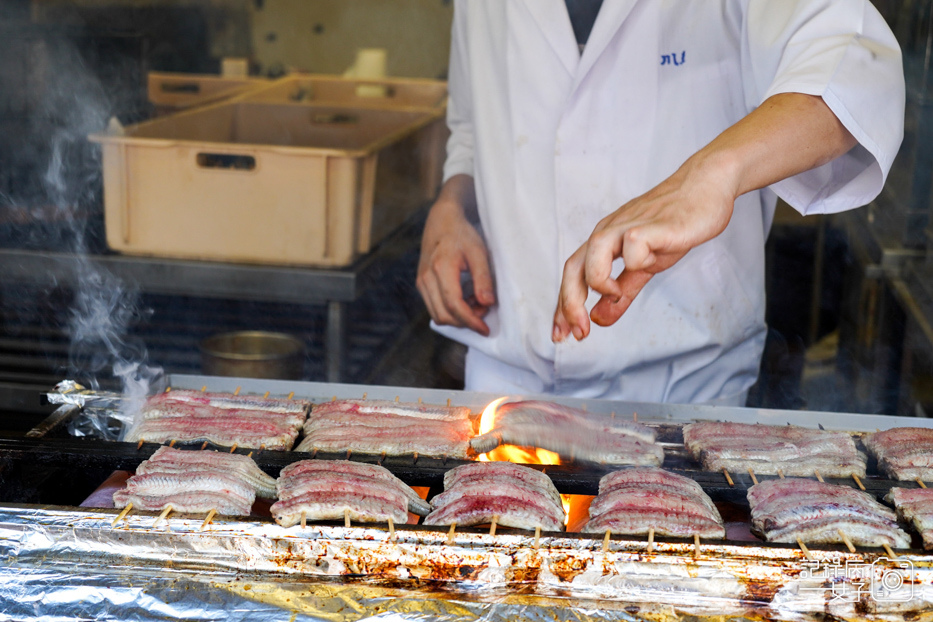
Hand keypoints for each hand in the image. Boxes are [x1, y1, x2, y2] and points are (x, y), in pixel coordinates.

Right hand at [417, 175, 495, 335]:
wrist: (441, 221)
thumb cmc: (462, 234)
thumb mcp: (479, 252)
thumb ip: (483, 278)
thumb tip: (487, 303)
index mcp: (441, 267)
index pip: (454, 305)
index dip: (471, 321)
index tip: (485, 329)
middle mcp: (426, 277)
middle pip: (444, 315)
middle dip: (466, 321)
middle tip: (484, 311)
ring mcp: (421, 282)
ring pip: (437, 315)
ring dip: (458, 318)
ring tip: (476, 304)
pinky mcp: (421, 284)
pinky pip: (434, 308)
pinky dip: (450, 312)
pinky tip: (465, 301)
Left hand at [552, 156, 735, 341]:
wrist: (705, 188)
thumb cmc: (673, 224)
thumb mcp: (644, 267)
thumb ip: (622, 293)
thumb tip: (600, 319)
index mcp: (603, 243)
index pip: (572, 276)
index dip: (563, 308)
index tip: (561, 335)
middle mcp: (608, 233)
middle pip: (573, 267)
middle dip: (570, 304)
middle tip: (580, 332)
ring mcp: (628, 227)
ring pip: (593, 252)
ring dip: (598, 280)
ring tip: (614, 292)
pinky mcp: (652, 226)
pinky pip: (633, 245)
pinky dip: (637, 260)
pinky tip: (652, 261)